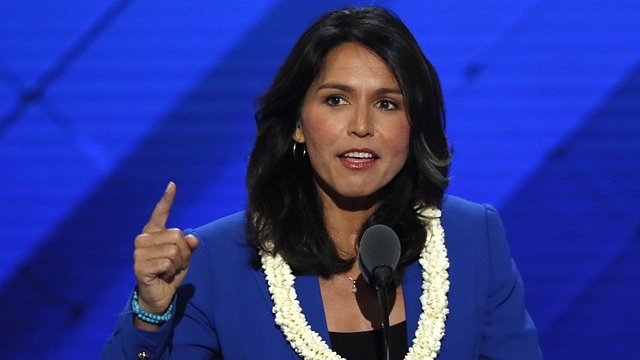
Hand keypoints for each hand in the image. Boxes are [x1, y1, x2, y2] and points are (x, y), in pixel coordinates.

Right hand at [133, 182, 198, 317]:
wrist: (158, 296)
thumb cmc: (169, 273)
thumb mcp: (184, 257)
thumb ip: (189, 245)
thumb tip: (193, 239)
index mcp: (153, 233)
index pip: (160, 213)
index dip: (167, 199)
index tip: (172, 185)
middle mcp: (143, 239)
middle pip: (177, 235)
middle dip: (183, 253)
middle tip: (174, 264)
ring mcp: (139, 252)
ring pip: (174, 250)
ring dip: (178, 263)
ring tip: (168, 271)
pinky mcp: (140, 266)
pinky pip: (168, 263)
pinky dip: (171, 272)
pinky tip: (163, 276)